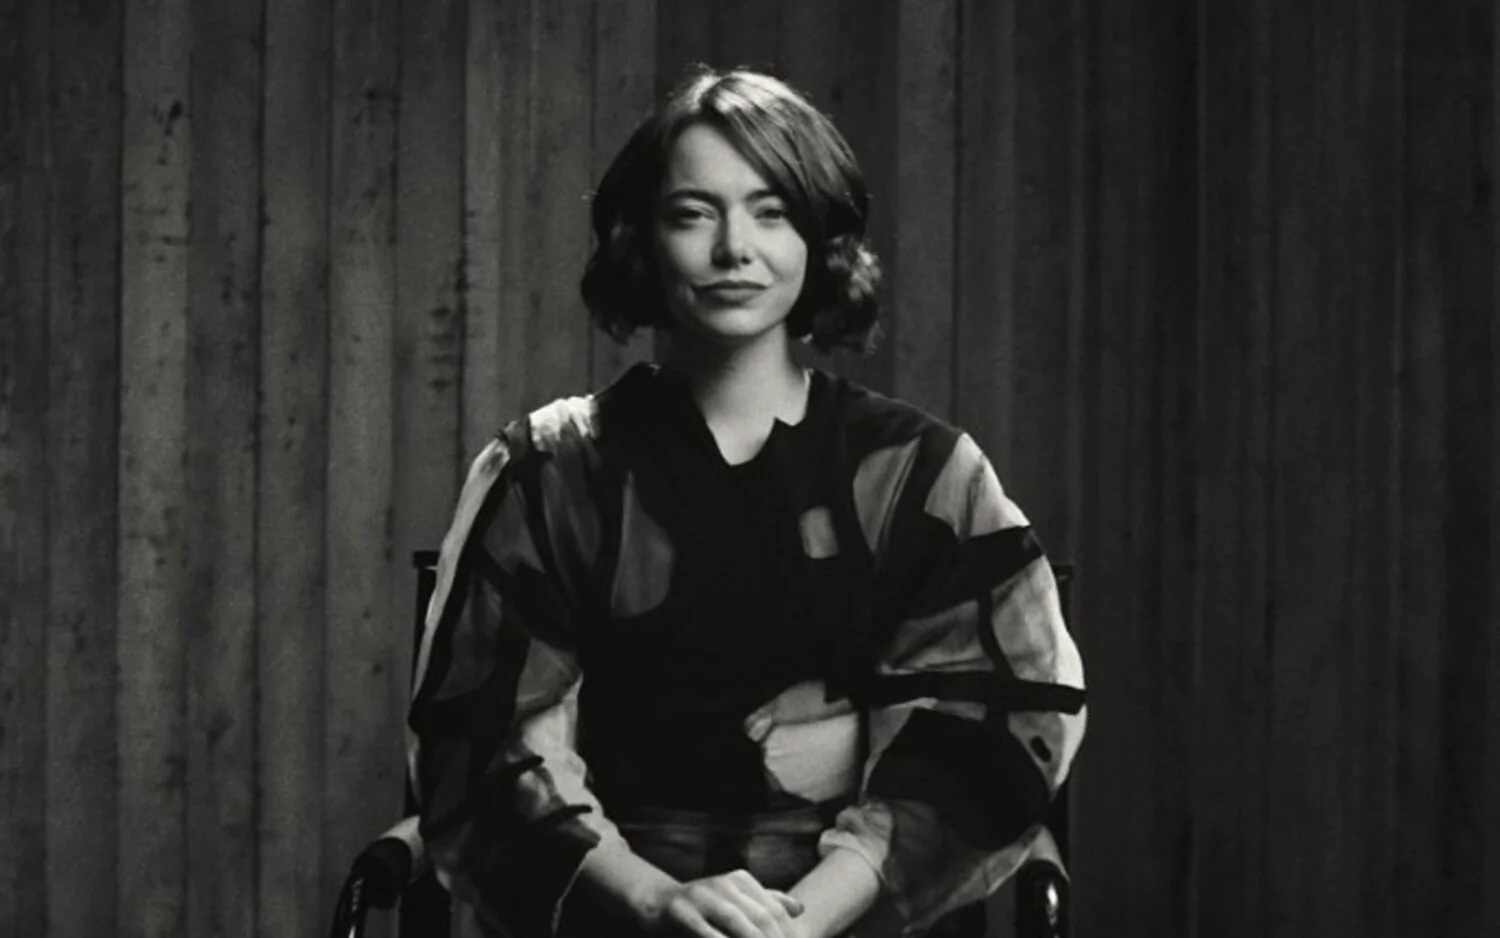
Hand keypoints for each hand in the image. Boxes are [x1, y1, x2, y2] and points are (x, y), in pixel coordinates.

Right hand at [645, 868, 807, 937]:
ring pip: (737, 923)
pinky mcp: (682, 912)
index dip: (789, 933)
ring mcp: (703, 896)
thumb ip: (767, 901)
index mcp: (741, 880)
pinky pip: (708, 934)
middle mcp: (725, 884)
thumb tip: (800, 909)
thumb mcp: (736, 898)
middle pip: (761, 917)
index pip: (775, 909)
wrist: (658, 903)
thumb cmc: (703, 907)